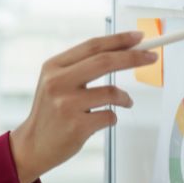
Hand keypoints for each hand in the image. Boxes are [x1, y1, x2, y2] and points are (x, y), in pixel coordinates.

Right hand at [9, 30, 156, 182]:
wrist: (32, 145)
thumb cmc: (50, 113)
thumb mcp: (55, 81)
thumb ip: (81, 67)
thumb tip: (120, 51)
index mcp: (53, 66)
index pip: (92, 46)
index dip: (118, 40)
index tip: (138, 37)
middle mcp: (58, 82)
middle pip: (105, 61)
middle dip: (133, 57)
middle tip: (151, 57)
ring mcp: (67, 104)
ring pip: (112, 92)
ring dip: (124, 98)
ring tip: (124, 102)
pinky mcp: (77, 126)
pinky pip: (110, 116)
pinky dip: (113, 117)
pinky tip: (103, 120)